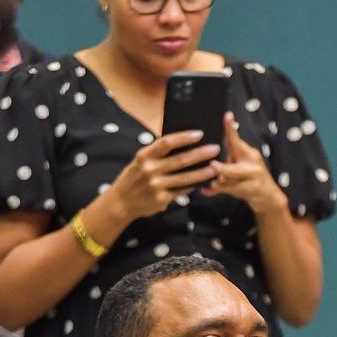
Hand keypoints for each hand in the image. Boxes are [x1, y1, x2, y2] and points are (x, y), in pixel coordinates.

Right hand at [103, 130, 220, 220]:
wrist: (120, 202)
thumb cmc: (134, 177)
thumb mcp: (140, 161)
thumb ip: (157, 153)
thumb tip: (183, 143)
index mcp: (144, 156)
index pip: (167, 142)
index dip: (184, 137)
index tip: (200, 133)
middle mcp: (150, 170)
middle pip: (180, 160)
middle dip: (201, 154)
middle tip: (216, 149)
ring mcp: (156, 186)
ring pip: (185, 178)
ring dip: (202, 172)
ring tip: (215, 167)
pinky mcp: (161, 199)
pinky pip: (182, 191)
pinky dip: (193, 186)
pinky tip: (204, 181)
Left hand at [201, 112, 288, 215]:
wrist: (269, 197)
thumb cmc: (251, 179)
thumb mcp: (241, 166)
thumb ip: (228, 159)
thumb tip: (211, 154)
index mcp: (248, 153)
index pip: (237, 140)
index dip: (230, 128)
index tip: (227, 115)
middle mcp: (252, 163)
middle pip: (237, 160)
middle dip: (225, 163)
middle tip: (213, 165)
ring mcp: (254, 177)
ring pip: (235, 176)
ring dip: (223, 179)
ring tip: (213, 182)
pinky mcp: (252, 190)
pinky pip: (232, 190)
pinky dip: (218, 191)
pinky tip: (206, 191)